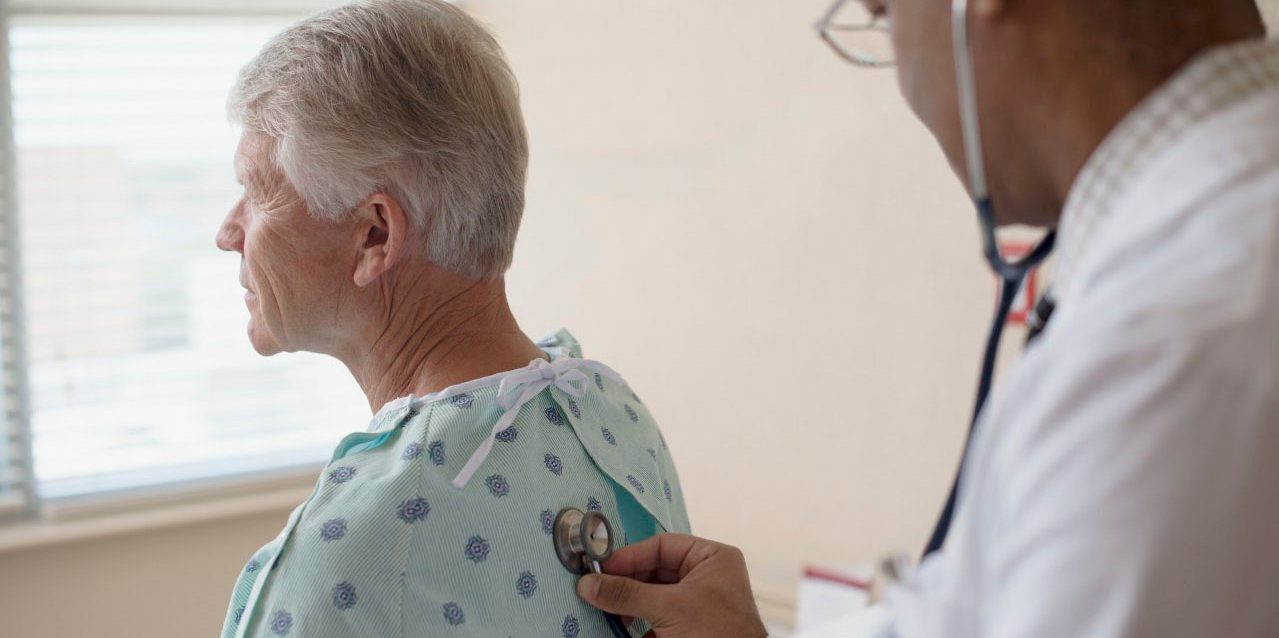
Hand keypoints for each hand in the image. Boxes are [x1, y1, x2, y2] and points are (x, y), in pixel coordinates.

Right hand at [575, 533, 767, 637]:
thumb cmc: (720, 635)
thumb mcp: (668, 609)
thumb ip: (627, 594)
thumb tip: (590, 584)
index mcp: (712, 558)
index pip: (662, 546)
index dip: (629, 557)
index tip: (601, 569)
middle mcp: (707, 576)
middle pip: (655, 571)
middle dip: (627, 584)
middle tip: (599, 591)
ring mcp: (700, 603)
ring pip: (655, 595)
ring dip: (631, 605)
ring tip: (610, 612)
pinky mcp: (691, 627)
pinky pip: (659, 618)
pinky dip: (641, 624)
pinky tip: (624, 629)